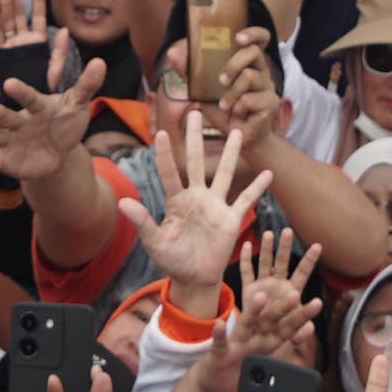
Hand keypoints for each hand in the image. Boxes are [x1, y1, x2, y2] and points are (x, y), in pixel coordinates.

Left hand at [127, 120, 252, 297]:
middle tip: (196, 113)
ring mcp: (215, 206)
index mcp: (176, 201)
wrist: (194, 278)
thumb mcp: (155, 242)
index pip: (169, 173)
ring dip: (231, 153)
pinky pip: (246, 200)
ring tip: (237, 131)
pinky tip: (268, 173)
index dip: (163, 154)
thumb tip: (123, 203)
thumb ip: (143, 222)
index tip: (159, 132)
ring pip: (224, 173)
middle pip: (196, 162)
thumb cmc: (172, 260)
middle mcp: (196, 197)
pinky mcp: (231, 219)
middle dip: (195, 138)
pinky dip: (257, 187)